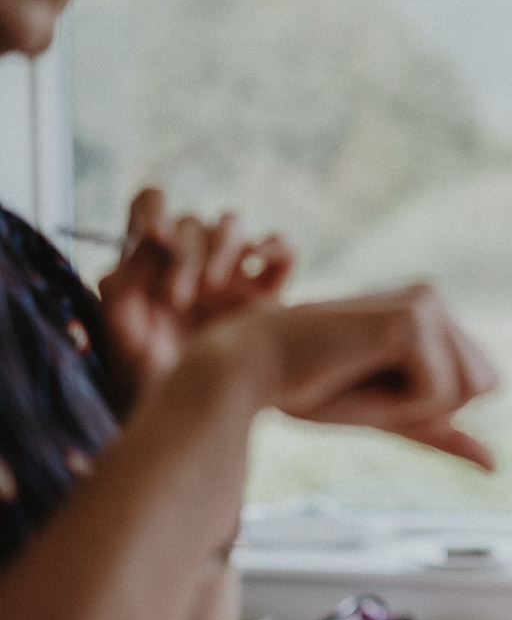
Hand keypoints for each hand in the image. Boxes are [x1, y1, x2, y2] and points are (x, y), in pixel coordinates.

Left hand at [98, 189, 293, 398]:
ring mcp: (232, 272)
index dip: (152, 210)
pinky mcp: (269, 290)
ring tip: (213, 288)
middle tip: (177, 297)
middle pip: (192, 222)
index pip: (151, 205)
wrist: (198, 413)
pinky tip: (259, 262)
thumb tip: (150, 244)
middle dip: (184, 254)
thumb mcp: (121, 335)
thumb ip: (121, 286)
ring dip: (221, 246)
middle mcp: (191, 260)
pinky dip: (274, 244)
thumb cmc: (152, 379)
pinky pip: (282, 249)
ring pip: (233, 225)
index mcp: (150, 262)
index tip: (152, 240)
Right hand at [218, 284, 499, 469]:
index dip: (431, 406)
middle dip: (430, 405)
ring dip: (414, 404)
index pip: (483, 384)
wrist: (247, 371)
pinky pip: (440, 392)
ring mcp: (426, 301)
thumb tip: (496, 465)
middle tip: (365, 382)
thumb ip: (442, 431)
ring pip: (469, 389)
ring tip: (359, 374)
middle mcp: (434, 297)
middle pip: (485, 386)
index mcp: (433, 312)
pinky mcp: (413, 318)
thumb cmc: (310, 389)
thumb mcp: (391, 415)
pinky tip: (355, 370)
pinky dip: (402, 403)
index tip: (374, 384)